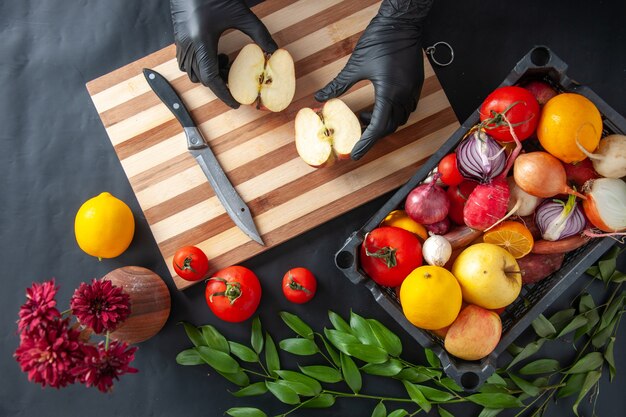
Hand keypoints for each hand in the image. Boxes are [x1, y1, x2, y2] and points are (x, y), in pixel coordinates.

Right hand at [170, 0, 276, 107]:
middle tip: (233, 80)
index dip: (223, 94)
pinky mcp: (179, 37)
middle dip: (218, 84)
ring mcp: (181, 42)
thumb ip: (258, 33)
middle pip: (201, 78)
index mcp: (202, 42)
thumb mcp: (241, 14)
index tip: (234, 103)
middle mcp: (188, 45)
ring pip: (191, 72)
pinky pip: (185, 62)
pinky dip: (199, 65)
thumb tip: (273, 49)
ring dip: (208, 74)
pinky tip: (213, 54)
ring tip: (224, 63)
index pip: (211, 78)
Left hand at [315, 0, 433, 159]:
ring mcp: (412, 89)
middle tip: (356, 137)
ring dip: (382, 124)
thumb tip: (320, 97)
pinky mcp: (416, 83)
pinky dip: (393, 113)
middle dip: (372, 135)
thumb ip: (338, 84)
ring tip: (363, 118)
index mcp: (389, 92)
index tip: (355, 154)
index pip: (377, 127)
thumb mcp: (355, 65)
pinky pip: (407, 107)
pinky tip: (379, 107)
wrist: (401, 23)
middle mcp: (404, 94)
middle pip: (389, 126)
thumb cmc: (379, 40)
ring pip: (400, 118)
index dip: (366, 143)